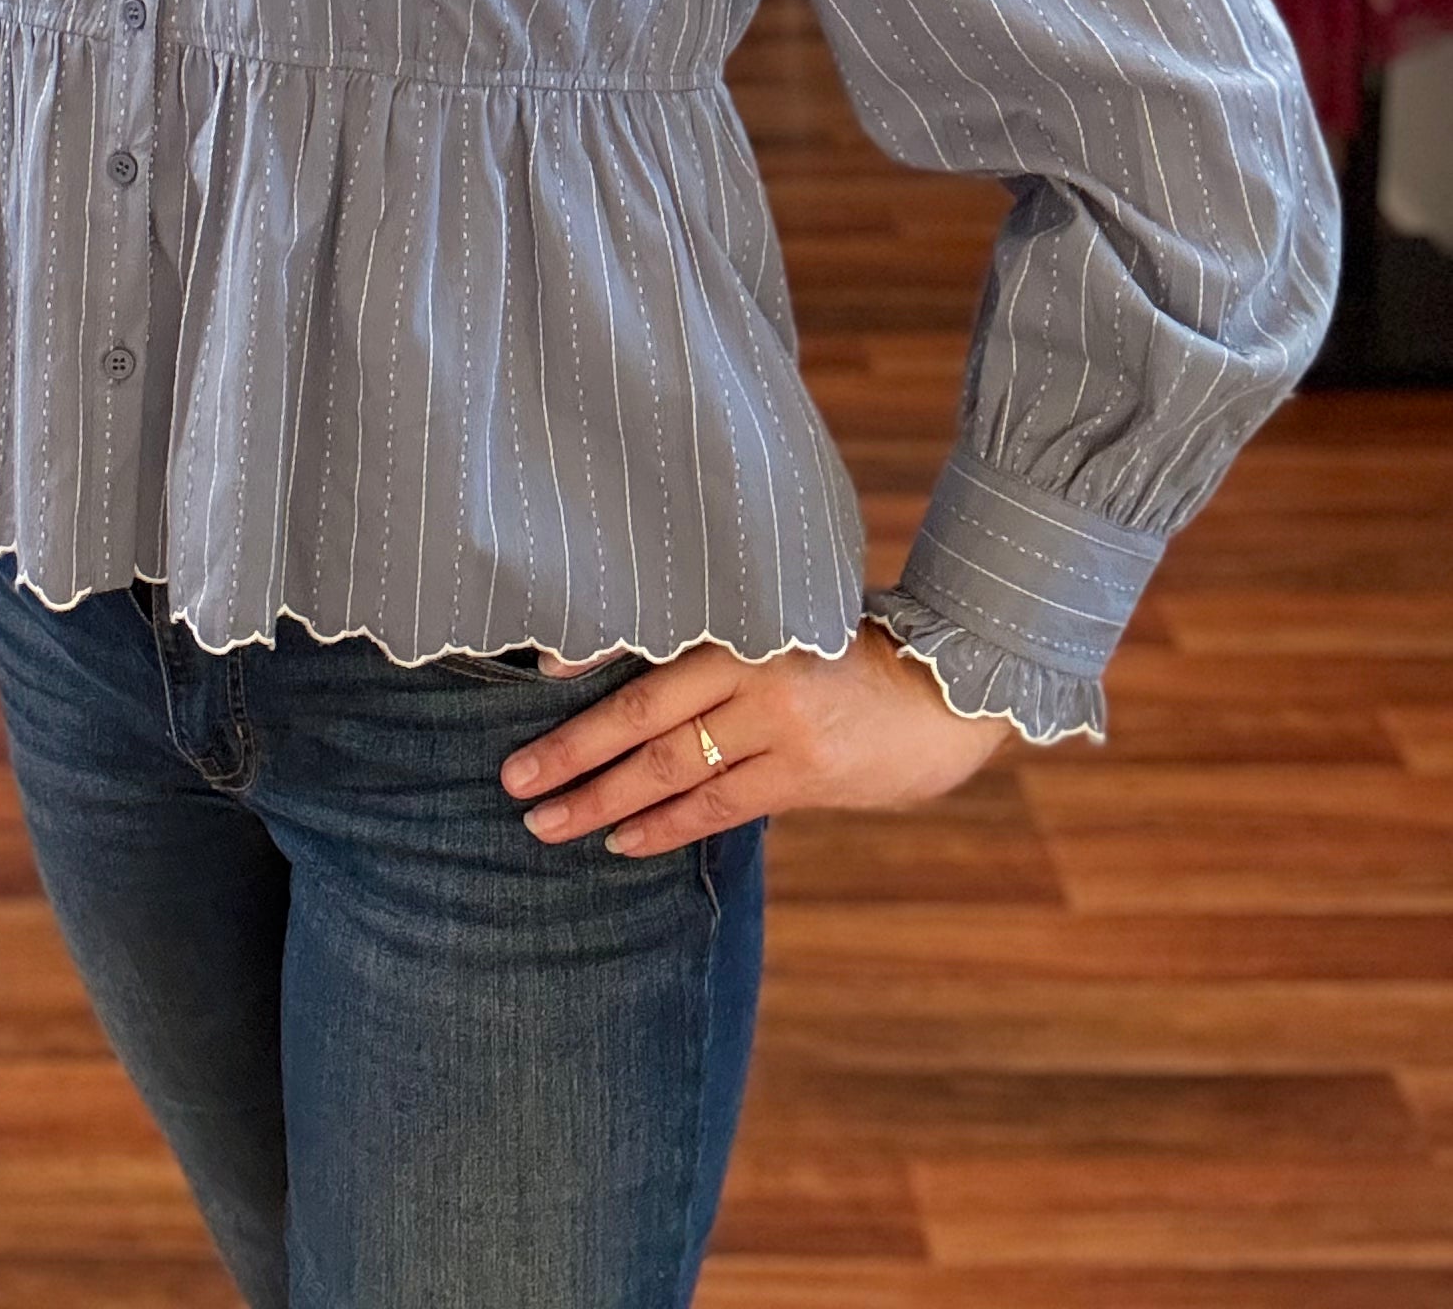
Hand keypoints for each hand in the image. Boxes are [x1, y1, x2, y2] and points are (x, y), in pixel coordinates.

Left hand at [499, 623, 1012, 857]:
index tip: (530, 685)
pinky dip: (665, 825)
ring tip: (548, 824)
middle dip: (572, 754)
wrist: (949, 684)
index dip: (587, 673)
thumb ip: (713, 648)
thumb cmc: (849, 652)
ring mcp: (781, 725)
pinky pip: (719, 805)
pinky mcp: (806, 774)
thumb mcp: (781, 624)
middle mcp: (754, 670)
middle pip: (643, 718)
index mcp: (741, 624)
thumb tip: (610, 662)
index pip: (649, 653)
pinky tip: (622, 839)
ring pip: (671, 769)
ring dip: (603, 800)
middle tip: (514, 783)